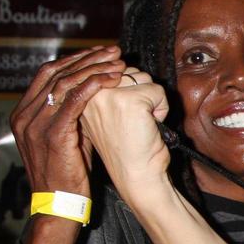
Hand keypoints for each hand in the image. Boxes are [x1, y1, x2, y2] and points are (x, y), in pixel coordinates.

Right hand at [10, 45, 126, 196]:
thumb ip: (72, 116)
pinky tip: (111, 79)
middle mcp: (25, 115)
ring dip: (94, 69)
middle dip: (87, 59)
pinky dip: (93, 86)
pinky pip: (73, 101)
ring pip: (65, 83)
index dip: (75, 60)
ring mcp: (35, 125)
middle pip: (56, 73)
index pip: (48, 74)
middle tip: (112, 51)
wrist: (59, 205)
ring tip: (118, 63)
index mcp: (24, 113)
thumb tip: (92, 94)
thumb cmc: (68, 174)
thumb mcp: (66, 138)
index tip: (99, 53)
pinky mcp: (52, 135)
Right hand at [79, 70, 172, 209]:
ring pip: (143, 78)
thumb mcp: (106, 115)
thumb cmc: (127, 150)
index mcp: (80, 96)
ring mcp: (109, 96)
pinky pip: (158, 90)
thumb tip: (123, 67)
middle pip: (127, 70)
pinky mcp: (131, 101)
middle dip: (138, 92)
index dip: (126, 86)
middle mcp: (89, 93)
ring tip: (140, 124)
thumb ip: (107, 91)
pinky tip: (149, 127)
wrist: (136, 177)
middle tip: (133, 122)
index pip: (107, 68)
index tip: (125, 108)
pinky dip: (162, 108)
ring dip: (150, 100)